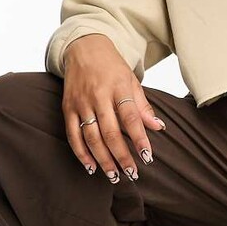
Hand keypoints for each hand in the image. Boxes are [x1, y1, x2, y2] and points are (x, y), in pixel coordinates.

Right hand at [61, 34, 166, 181]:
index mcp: (119, 88)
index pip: (131, 118)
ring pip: (91, 137)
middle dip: (122, 156)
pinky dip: (81, 153)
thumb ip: (143, 106)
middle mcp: (98, 96)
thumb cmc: (113, 67)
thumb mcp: (132, 82)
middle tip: (132, 174)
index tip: (147, 157)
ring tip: (114, 176)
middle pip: (110, 133)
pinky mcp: (67, 108)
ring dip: (103, 159)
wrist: (84, 49)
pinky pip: (73, 135)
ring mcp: (81, 103)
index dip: (139, 139)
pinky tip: (91, 167)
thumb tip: (159, 127)